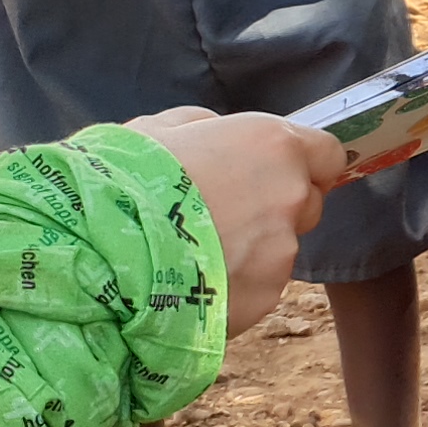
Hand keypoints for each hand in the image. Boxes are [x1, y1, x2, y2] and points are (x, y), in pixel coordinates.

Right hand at [127, 108, 343, 332]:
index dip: (303, 162)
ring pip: (278, 249)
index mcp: (273, 147)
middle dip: (275, 206)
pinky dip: (233, 284)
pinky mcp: (264, 299)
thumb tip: (217, 133)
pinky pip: (257, 286)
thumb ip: (204, 127)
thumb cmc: (124, 180)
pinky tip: (189, 281)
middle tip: (222, 213)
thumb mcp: (158, 130)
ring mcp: (280, 254)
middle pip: (305, 203)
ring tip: (192, 252)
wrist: (100, 252)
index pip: (327, 154)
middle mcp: (290, 199)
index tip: (275, 171)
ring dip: (250, 248)